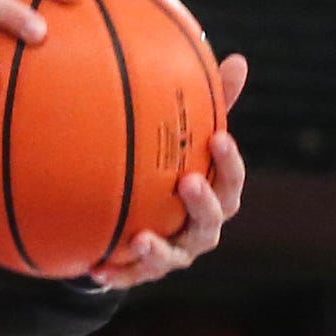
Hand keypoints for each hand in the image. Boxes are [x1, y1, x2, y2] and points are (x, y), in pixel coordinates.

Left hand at [91, 54, 250, 288]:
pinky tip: (96, 268)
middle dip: (203, 203)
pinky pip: (131, 276)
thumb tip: (239, 59)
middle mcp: (201, 228)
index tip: (219, 137)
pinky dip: (117, 273)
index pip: (233, 180)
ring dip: (160, 249)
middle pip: (212, 221)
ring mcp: (175, 254)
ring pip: (174, 256)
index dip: (229, 162)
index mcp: (217, 196)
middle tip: (188, 181)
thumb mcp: (186, 138)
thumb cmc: (170, 171)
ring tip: (142, 238)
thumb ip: (210, 103)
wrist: (139, 223)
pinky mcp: (144, 272)